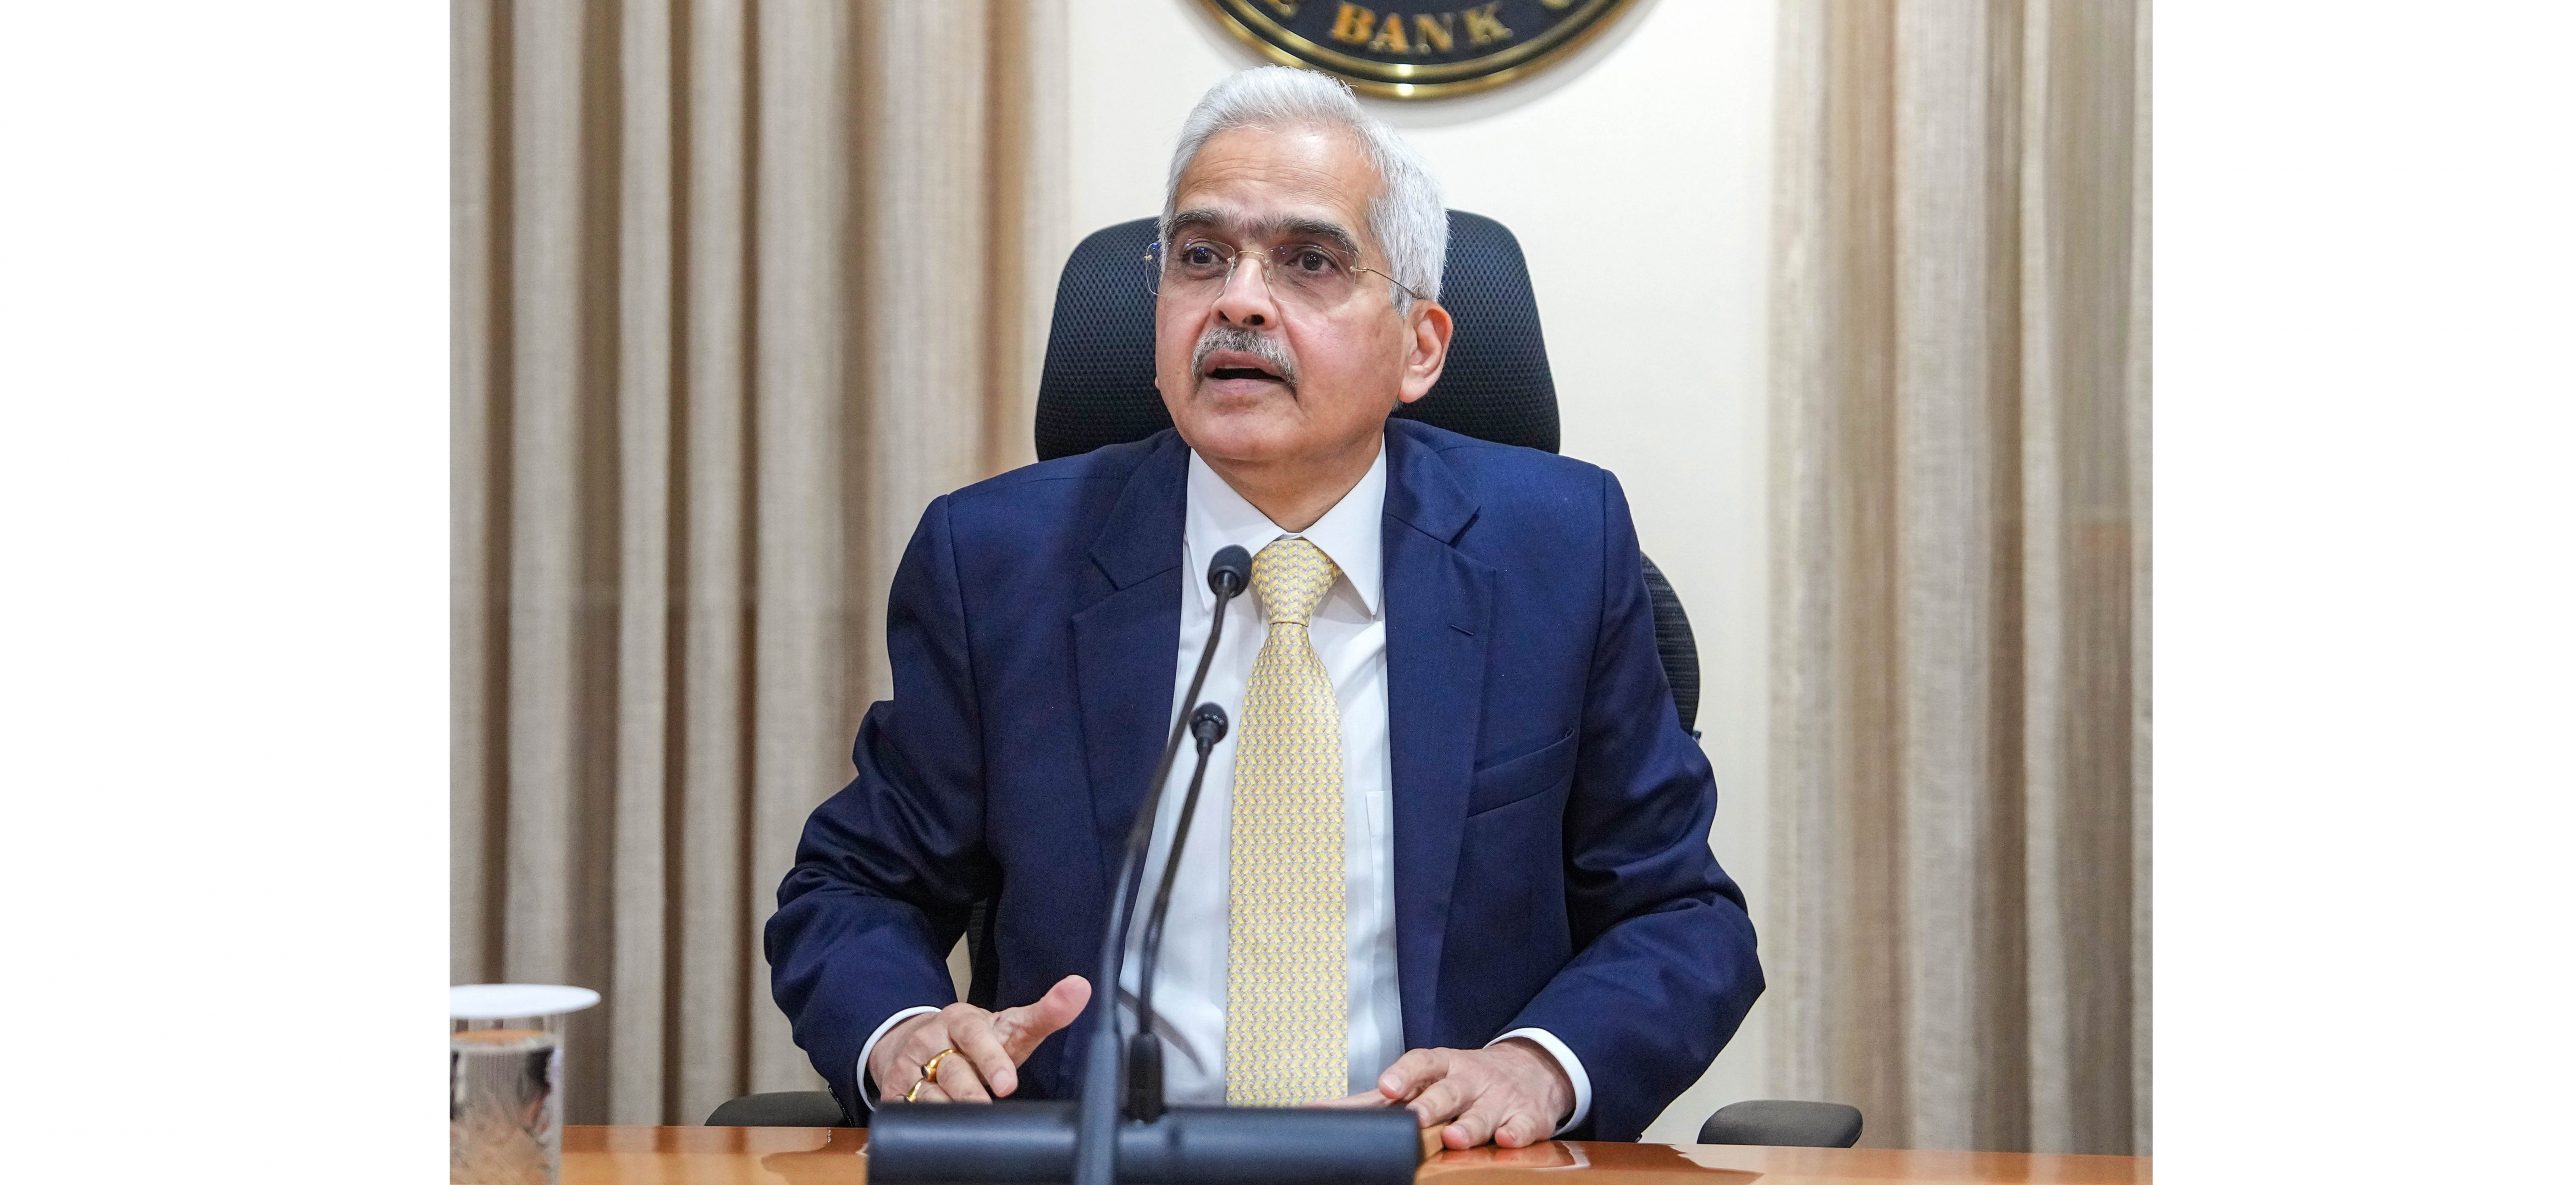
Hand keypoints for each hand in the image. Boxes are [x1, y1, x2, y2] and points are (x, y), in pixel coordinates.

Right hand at [870, 975, 1089, 1103]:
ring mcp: (910, 1068)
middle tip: (990, 1105)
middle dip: (971, 1092)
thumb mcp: (1009, 1025)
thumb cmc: (973, 1039)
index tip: (1008, 1084)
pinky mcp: (893, 1091)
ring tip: (969, 1119)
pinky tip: (937, 1127)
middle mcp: (932, 1041)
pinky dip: (921, 1121)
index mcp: (962, 1021)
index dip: (991, 1060)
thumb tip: (1080, 988)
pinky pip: (906, 1110)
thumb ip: (1046, 1012)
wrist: (914, 1042)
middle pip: (952, 1070)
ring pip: (926, 1095)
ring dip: (948, 1108)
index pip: (976, 1037)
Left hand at [1360, 1041, 1572, 1149]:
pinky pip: (1523, 1125)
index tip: (1385, 1088)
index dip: (1403, 1074)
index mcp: (1440, 1067)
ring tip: (1455, 1137)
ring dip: (1469, 1125)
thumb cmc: (1461, 1080)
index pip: (1419, 1063)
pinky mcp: (1527, 1116)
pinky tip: (1507, 1139)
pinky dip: (1516, 1133)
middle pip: (1448, 1091)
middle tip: (1415, 1118)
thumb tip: (1320, 1113)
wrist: (1530, 1070)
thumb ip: (1374, 1101)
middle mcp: (1469, 1079)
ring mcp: (1499, 1098)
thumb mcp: (1423, 1081)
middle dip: (1431, 1104)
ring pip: (1483, 1112)